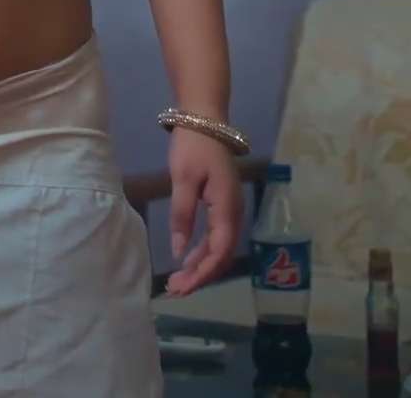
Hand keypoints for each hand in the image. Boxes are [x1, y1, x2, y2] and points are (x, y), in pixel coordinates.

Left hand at [162, 129, 242, 295]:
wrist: (206, 119)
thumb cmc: (193, 146)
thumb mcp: (183, 180)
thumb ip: (182, 216)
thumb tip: (179, 252)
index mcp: (227, 207)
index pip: (219, 251)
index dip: (202, 274)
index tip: (182, 287)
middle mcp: (235, 213)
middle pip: (222, 254)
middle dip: (201, 275)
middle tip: (176, 290)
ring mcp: (231, 209)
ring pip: (220, 247)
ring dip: (201, 266)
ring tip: (179, 280)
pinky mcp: (224, 205)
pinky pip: (217, 236)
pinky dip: (203, 251)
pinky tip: (188, 259)